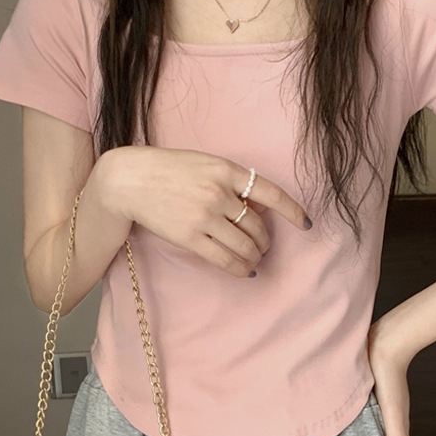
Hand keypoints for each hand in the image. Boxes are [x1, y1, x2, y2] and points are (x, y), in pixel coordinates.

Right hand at [100, 146, 311, 277]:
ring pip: (244, 245)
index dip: (293, 211)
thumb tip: (260, 210)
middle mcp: (218, 193)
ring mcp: (204, 216)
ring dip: (255, 256)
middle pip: (257, 226)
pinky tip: (245, 271)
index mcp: (226, 170)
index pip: (270, 193)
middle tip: (264, 247)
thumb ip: (233, 182)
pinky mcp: (190, 237)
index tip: (306, 224)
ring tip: (255, 260)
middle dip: (265, 241)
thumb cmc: (170, 169)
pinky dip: (240, 268)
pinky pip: (224, 259)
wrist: (130, 179)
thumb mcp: (206, 164)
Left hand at [367, 321, 413, 435]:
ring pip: (374, 430)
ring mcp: (378, 405)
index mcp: (398, 423)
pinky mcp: (367, 394)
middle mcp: (389, 416)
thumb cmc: (389, 376)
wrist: (383, 343)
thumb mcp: (392, 411)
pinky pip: (363, 416)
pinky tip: (344, 429)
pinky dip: (358, 426)